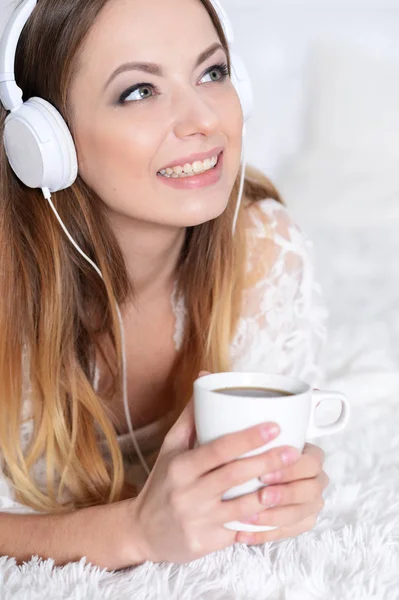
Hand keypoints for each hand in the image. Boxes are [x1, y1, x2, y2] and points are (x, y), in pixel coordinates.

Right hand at [128, 389, 302, 563]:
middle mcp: (189, 493)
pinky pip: (239, 531)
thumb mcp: (170, 448)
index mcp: (181, 466)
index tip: (274, 427)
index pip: (219, 449)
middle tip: (294, 451)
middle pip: (235, 475)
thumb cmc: (162, 482)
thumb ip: (191, 416)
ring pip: (242, 506)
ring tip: (294, 480)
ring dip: (271, 493)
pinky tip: (279, 511)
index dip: (248, 438)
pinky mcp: (206, 543)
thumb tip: (207, 377)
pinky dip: (260, 522)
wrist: (143, 532)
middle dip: (268, 462)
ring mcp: (198, 520)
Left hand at [235, 443, 328, 544]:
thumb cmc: (261, 454)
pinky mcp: (303, 523)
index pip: (311, 464)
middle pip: (310, 491)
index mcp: (313, 458)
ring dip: (273, 518)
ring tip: (248, 518)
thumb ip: (263, 445)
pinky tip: (243, 534)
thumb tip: (255, 439)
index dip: (290, 470)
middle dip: (284, 495)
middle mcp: (317, 481)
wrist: (257, 476)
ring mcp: (312, 504)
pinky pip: (287, 532)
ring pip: (300, 515)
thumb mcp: (263, 444)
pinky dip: (264, 534)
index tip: (264, 475)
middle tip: (260, 497)